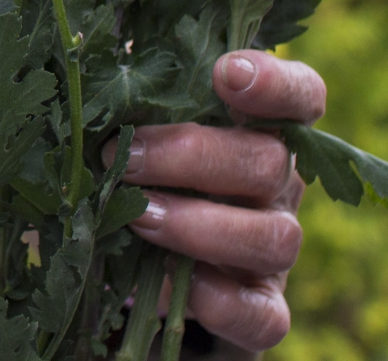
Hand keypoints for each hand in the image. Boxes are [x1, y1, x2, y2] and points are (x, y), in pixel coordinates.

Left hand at [104, 50, 326, 353]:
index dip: (274, 83)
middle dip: (193, 157)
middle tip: (127, 157)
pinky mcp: (261, 309)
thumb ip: (130, 96)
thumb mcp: (136, 125)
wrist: (143, 260)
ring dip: (199, 226)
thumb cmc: (139, 165)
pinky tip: (175, 285)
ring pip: (273, 237)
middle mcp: (278, 186)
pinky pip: (264, 315)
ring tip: (138, 217)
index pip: (298, 95)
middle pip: (270, 162)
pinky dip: (221, 301)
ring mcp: (275, 249)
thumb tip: (89, 76)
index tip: (226, 74)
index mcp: (258, 129)